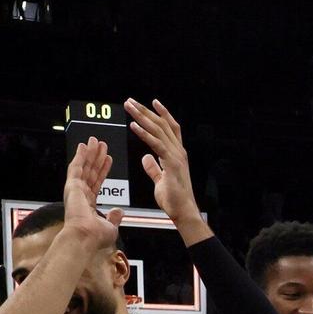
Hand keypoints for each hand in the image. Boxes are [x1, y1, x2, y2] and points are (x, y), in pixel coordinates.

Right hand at [61, 139, 124, 252]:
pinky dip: (80, 156)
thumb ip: (114, 217)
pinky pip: (77, 167)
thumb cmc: (95, 236)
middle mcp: (81, 195)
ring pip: (84, 167)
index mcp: (88, 204)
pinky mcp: (72, 185)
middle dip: (97, 158)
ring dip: (90, 153)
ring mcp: (75, 190)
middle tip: (102, 145)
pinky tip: (84, 146)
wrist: (86, 236)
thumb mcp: (110, 226)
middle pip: (91, 172)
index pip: (97, 183)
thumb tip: (119, 211)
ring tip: (96, 141)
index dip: (103, 170)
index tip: (108, 160)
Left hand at [126, 98, 204, 234]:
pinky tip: (134, 125)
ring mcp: (176, 156)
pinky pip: (156, 144)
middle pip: (162, 125)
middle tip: (130, 101)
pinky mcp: (171, 164)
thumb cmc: (174, 199)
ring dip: (142, 117)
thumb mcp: (160, 180)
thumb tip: (146, 158)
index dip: (162, 114)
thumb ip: (153, 167)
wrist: (182, 211)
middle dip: (145, 111)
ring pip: (158, 130)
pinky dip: (145, 134)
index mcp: (177, 154)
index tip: (152, 103)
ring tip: (129, 108)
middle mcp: (178, 152)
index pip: (170, 128)